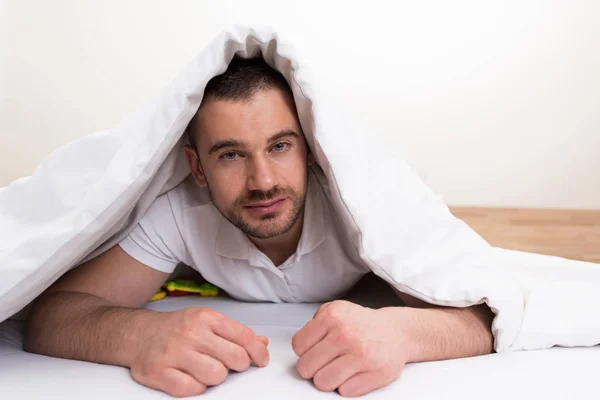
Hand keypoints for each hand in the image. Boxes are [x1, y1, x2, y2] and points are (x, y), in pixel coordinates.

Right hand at [130, 307, 269, 396]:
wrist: (139, 334)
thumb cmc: (178, 329)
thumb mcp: (207, 322)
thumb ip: (235, 333)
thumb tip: (262, 343)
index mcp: (205, 318)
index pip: (243, 336)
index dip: (257, 352)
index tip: (261, 359)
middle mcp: (191, 333)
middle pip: (234, 357)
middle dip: (239, 365)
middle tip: (231, 365)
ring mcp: (174, 353)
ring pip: (216, 375)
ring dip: (217, 377)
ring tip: (208, 370)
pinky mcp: (159, 372)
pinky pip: (192, 389)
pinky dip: (196, 387)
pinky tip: (192, 378)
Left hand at [292, 300, 407, 396]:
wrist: (396, 331)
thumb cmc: (362, 324)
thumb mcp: (336, 309)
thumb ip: (315, 323)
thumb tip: (301, 346)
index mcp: (333, 316)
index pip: (298, 346)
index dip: (305, 351)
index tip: (315, 350)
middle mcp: (345, 334)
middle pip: (306, 368)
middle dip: (313, 368)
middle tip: (325, 362)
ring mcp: (361, 354)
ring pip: (323, 382)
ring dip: (328, 379)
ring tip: (338, 369)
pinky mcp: (376, 373)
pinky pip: (345, 391)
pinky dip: (347, 386)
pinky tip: (354, 373)